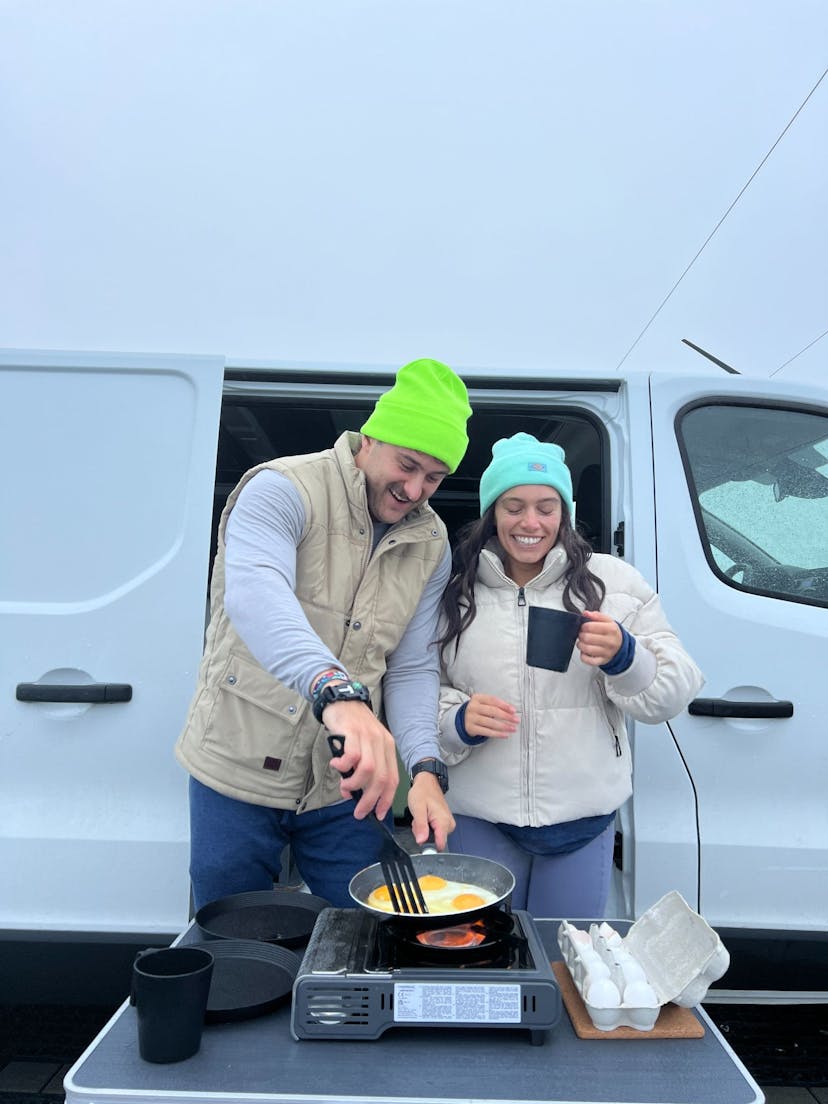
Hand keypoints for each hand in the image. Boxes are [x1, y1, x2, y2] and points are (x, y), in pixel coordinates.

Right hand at [323, 701, 398, 819]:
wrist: (342, 700)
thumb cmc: (352, 726)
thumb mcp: (365, 746)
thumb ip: (362, 768)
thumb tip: (353, 793)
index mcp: (388, 748)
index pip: (393, 779)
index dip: (386, 800)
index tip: (377, 814)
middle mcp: (382, 742)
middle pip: (381, 779)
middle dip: (370, 800)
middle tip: (358, 811)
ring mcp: (368, 736)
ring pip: (368, 770)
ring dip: (355, 784)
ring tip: (345, 786)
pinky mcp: (353, 731)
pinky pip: (352, 756)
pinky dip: (344, 766)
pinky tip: (336, 765)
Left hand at [407, 772, 454, 850]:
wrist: (427, 782)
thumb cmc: (422, 792)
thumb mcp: (418, 809)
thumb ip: (420, 826)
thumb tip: (421, 841)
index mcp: (443, 821)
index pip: (440, 845)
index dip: (429, 847)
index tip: (421, 839)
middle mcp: (449, 823)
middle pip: (435, 841)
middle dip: (423, 834)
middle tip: (418, 821)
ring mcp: (448, 823)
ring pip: (434, 837)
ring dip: (424, 830)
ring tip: (421, 817)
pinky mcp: (445, 822)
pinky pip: (435, 831)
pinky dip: (427, 826)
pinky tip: (425, 817)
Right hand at [464, 693, 518, 738]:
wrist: (463, 719)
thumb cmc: (478, 710)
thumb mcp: (484, 704)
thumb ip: (496, 705)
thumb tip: (511, 711)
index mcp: (477, 698)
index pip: (493, 700)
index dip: (504, 705)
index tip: (513, 711)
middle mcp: (473, 707)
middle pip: (492, 711)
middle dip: (506, 716)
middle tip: (516, 720)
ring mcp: (471, 718)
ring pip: (490, 723)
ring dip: (504, 726)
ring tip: (513, 728)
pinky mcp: (471, 728)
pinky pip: (487, 732)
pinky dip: (497, 734)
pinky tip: (505, 734)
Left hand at [576, 610, 622, 665]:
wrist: (620, 644)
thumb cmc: (611, 632)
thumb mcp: (607, 620)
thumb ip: (596, 615)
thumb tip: (586, 613)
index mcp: (611, 629)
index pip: (591, 627)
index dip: (583, 626)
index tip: (584, 626)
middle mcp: (610, 641)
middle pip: (587, 638)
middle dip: (581, 635)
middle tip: (582, 634)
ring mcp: (607, 652)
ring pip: (587, 649)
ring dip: (580, 645)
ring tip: (582, 642)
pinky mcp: (603, 661)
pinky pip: (589, 660)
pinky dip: (583, 656)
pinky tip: (585, 651)